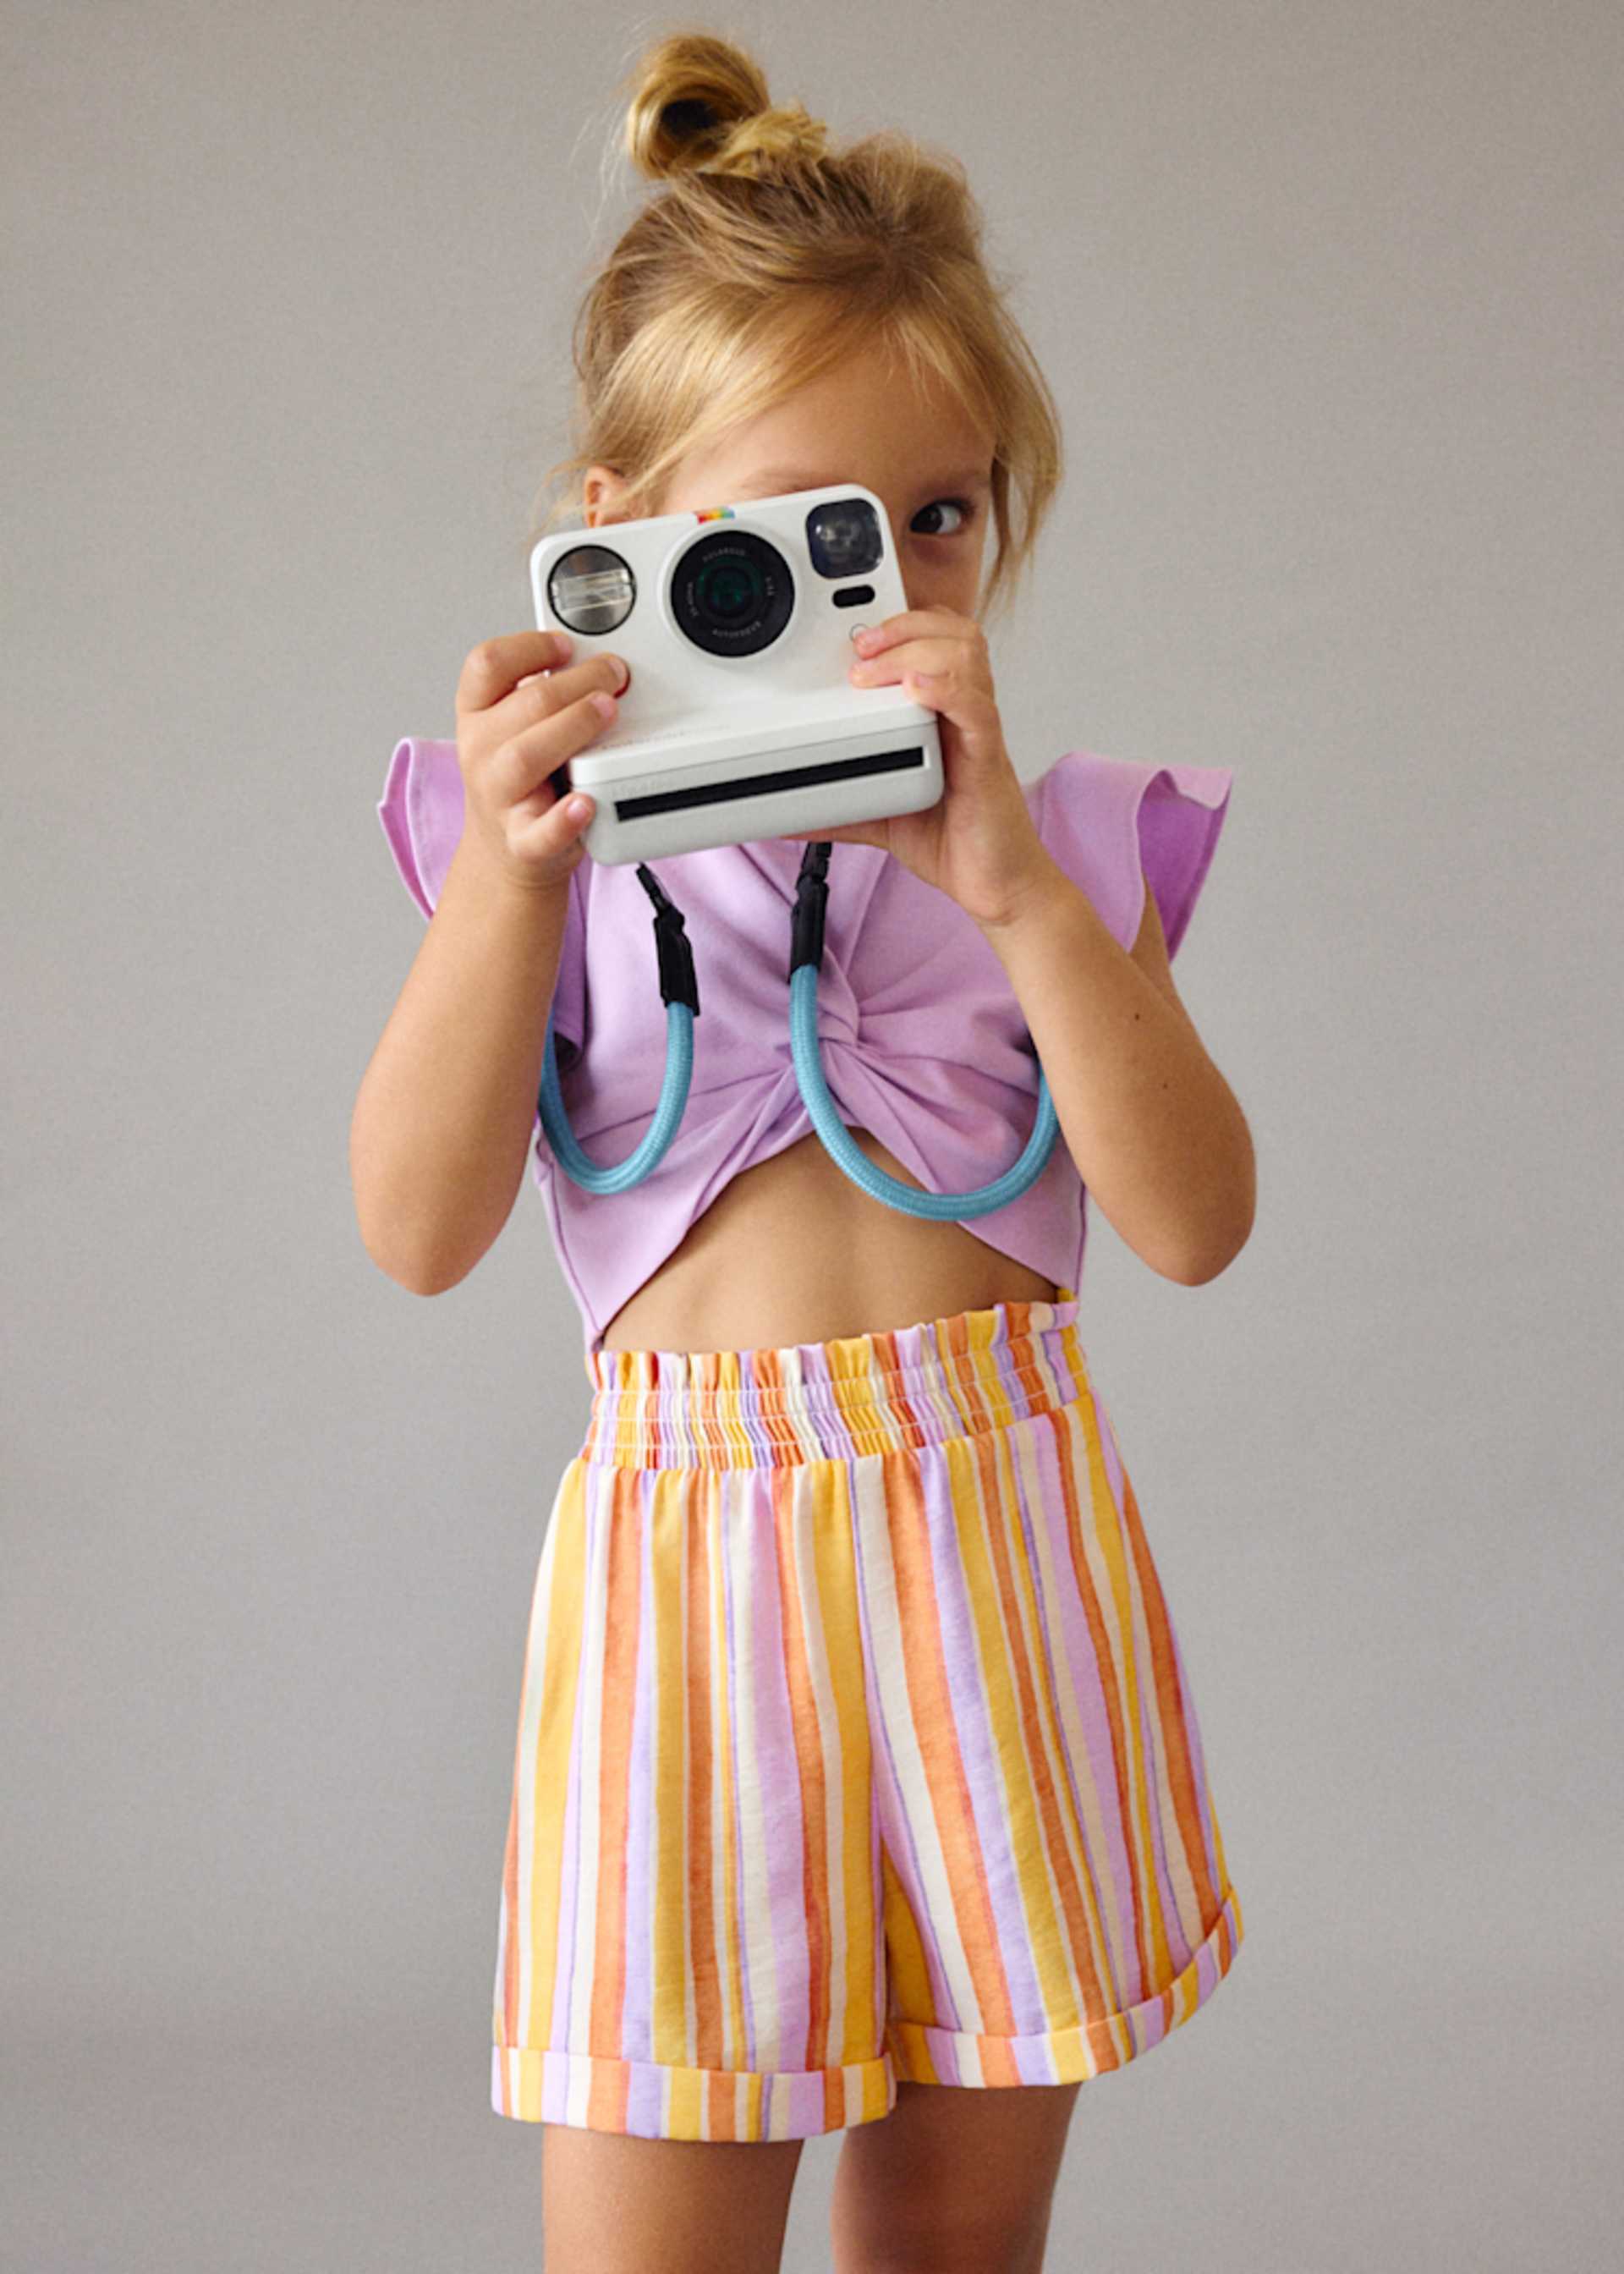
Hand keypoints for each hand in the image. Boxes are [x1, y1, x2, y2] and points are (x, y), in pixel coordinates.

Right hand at [453, 632, 631, 894]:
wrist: (505, 848)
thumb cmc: (519, 777)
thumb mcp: (515, 725)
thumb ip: (543, 693)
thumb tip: (595, 661)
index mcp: (475, 713)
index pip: (487, 664)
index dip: (529, 646)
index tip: (567, 644)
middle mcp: (480, 751)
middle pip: (524, 705)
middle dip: (576, 683)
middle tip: (614, 676)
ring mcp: (499, 797)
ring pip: (527, 757)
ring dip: (573, 727)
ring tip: (608, 713)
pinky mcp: (523, 841)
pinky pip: (541, 833)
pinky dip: (564, 819)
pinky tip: (586, 802)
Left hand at [773, 608, 1060, 928]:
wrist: (997, 887)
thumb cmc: (954, 842)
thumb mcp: (882, 817)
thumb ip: (840, 808)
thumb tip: (788, 815)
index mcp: (942, 714)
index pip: (934, 640)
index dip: (900, 622)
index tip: (852, 634)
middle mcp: (964, 713)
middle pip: (954, 632)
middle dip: (905, 624)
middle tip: (861, 647)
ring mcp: (977, 733)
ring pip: (965, 656)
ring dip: (915, 649)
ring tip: (875, 670)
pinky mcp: (987, 762)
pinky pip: (976, 709)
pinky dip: (945, 689)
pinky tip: (916, 689)